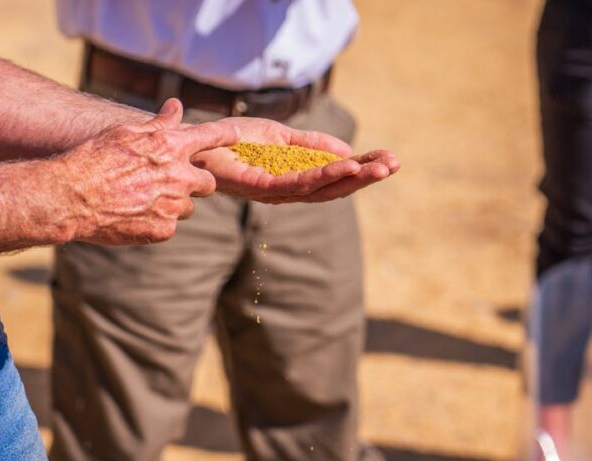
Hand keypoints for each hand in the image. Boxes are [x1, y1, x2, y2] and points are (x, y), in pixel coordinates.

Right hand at [60, 98, 236, 244]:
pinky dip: (156, 222)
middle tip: (170, 182)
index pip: (212, 136)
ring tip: (140, 199)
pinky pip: (169, 226)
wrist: (72, 197)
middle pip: (207, 183)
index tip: (238, 135)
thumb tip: (176, 106)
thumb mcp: (125, 133)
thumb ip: (158, 123)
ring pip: (186, 207)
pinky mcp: (163, 229)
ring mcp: (173, 205)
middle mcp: (179, 176)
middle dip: (194, 183)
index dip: (227, 135)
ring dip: (172, 203)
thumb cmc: (94, 159)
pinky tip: (132, 215)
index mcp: (171, 146)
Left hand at [190, 117, 398, 202]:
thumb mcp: (281, 137)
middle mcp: (287, 191)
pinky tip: (345, 166)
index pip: (335, 176)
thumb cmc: (233, 141)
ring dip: (351, 178)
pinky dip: (323, 176)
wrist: (197, 141)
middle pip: (334, 188)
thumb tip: (346, 150)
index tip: (390, 158)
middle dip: (365, 176)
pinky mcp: (260, 187)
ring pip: (321, 189)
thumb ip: (312, 145)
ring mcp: (274, 192)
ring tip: (378, 167)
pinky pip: (298, 184)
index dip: (363, 168)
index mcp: (294, 179)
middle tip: (394, 164)